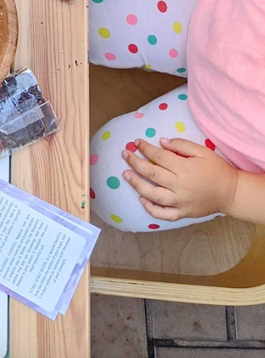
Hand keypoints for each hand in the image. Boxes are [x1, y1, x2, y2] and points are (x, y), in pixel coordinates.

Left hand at [122, 137, 238, 221]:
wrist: (232, 193)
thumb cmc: (217, 169)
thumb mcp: (202, 151)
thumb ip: (180, 145)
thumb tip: (160, 142)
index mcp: (184, 169)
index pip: (158, 156)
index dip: (145, 148)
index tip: (136, 143)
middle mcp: (180, 186)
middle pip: (152, 173)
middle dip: (135, 163)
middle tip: (125, 154)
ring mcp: (181, 202)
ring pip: (153, 195)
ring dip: (137, 184)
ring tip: (126, 175)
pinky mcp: (183, 213)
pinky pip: (164, 214)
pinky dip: (151, 209)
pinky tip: (141, 199)